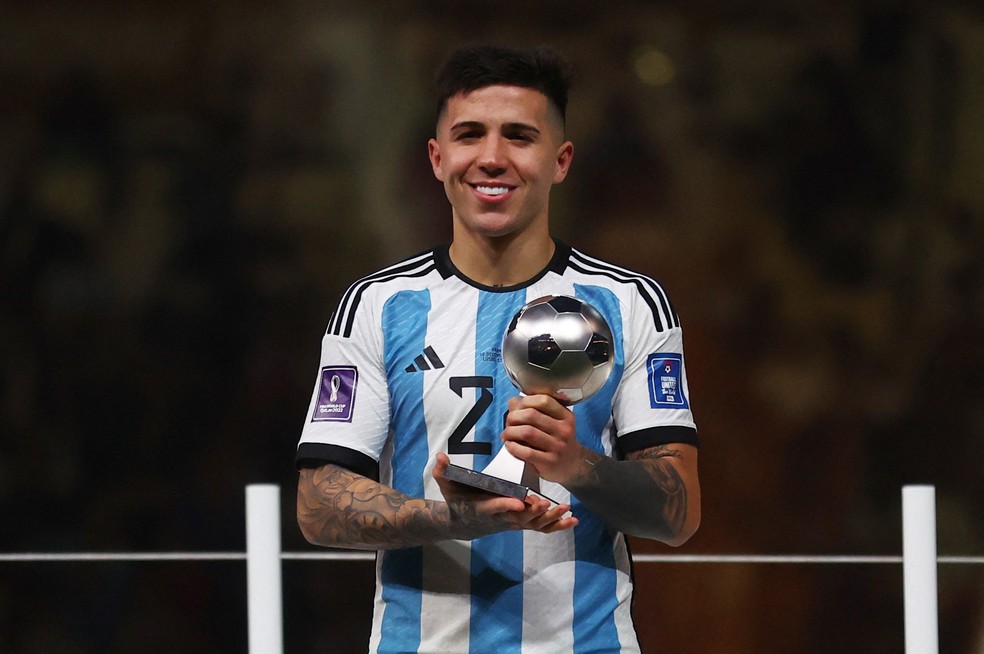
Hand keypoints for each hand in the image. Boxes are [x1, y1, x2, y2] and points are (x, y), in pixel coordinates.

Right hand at [433, 452, 577, 535]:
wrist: (461, 522)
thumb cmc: (455, 500)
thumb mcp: (446, 486)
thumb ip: (443, 472)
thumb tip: (439, 457)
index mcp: (482, 508)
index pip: (494, 508)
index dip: (505, 505)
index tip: (518, 501)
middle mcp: (499, 519)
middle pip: (518, 518)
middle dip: (533, 512)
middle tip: (546, 504)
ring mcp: (511, 523)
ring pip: (532, 525)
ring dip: (549, 519)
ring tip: (566, 510)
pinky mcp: (520, 524)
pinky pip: (540, 528)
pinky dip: (556, 525)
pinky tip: (572, 521)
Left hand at [500, 394, 585, 485]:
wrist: (571, 466)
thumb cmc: (558, 441)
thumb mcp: (554, 422)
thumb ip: (535, 409)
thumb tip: (513, 402)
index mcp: (566, 416)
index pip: (544, 400)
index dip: (525, 401)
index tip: (517, 407)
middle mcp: (564, 430)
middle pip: (531, 415)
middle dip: (513, 417)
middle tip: (508, 422)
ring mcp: (558, 447)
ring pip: (527, 432)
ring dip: (510, 431)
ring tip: (506, 434)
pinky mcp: (549, 462)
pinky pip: (526, 452)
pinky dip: (513, 447)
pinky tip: (510, 445)